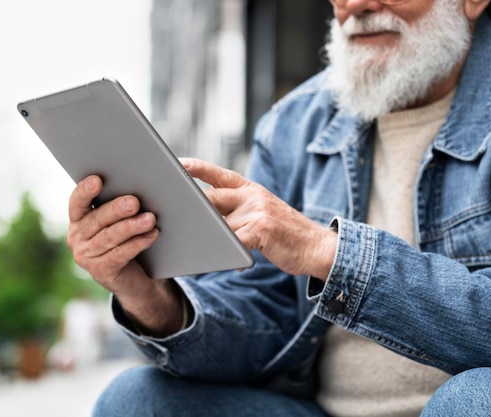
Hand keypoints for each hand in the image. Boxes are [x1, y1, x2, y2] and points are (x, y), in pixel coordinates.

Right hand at [67, 175, 183, 335]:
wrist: (134, 276)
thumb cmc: (126, 239)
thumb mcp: (120, 219)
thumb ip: (124, 203)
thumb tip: (153, 181)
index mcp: (79, 218)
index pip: (77, 202)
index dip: (85, 191)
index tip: (97, 180)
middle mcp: (77, 236)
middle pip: (97, 219)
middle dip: (117, 209)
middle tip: (134, 202)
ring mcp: (86, 256)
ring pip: (110, 237)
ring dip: (131, 227)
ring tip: (149, 219)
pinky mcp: (100, 270)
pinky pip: (120, 254)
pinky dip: (138, 243)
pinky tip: (151, 235)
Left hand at [181, 158, 336, 279]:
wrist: (318, 247)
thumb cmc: (285, 234)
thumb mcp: (263, 213)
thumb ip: (238, 211)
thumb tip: (208, 218)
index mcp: (252, 190)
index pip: (220, 175)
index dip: (198, 168)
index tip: (179, 164)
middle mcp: (253, 196)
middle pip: (213, 196)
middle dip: (193, 204)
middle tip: (173, 207)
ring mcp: (257, 212)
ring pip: (221, 223)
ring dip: (211, 237)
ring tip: (200, 244)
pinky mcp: (261, 230)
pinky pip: (235, 242)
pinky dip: (230, 254)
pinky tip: (234, 264)